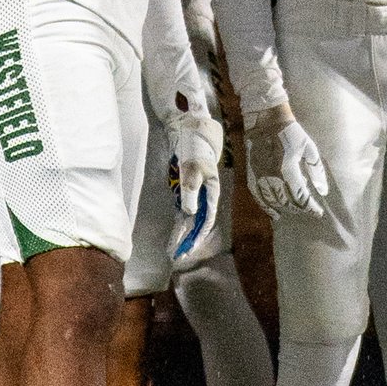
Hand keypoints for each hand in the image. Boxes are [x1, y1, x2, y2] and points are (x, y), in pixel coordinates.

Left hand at [167, 93, 225, 262]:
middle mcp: (204, 194)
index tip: (190, 249)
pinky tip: (175, 234)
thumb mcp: (192, 168)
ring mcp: (194, 192)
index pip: (207, 219)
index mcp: (211, 190)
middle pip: (199, 223)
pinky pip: (182, 210)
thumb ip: (191, 190)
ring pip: (190, 219)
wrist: (189, 128)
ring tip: (175, 251)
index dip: (199, 235)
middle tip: (180, 257)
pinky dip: (179, 223)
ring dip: (183, 234)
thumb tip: (189, 214)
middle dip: (190, 240)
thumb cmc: (194, 147)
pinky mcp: (185, 189)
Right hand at [245, 102, 330, 219]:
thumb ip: (316, 170)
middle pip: (287, 201)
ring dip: (285, 209)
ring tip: (294, 211)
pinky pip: (257, 195)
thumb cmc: (291, 133)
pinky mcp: (251, 173)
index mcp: (288, 169)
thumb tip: (322, 191)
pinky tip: (274, 213)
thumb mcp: (309, 148)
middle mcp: (272, 175)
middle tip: (308, 209)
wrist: (266, 119)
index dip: (311, 208)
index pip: (301, 197)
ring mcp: (260, 175)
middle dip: (300, 208)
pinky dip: (266, 206)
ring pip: (273, 201)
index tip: (318, 212)